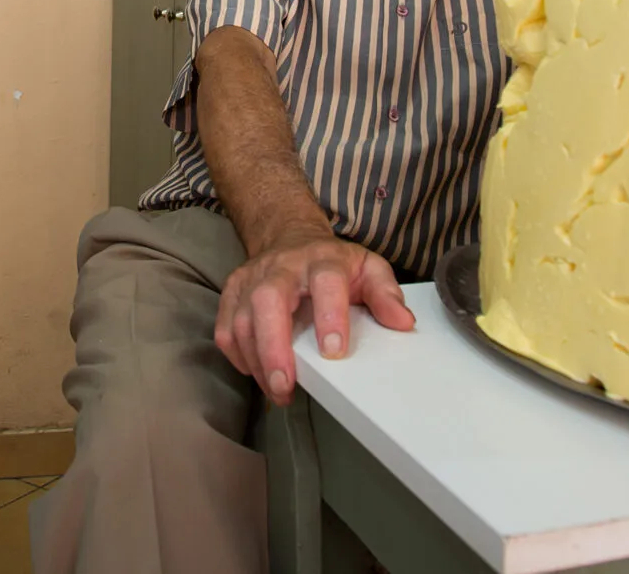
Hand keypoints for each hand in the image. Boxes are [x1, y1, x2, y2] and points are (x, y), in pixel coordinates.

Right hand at [214, 229, 415, 405]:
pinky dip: (238, 356)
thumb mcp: (368, 268)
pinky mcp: (233, 292)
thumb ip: (386, 294)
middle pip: (268, 299)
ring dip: (257, 360)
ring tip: (279, 390)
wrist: (291, 236)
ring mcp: (253, 277)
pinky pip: (226, 329)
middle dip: (274, 346)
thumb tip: (402, 323)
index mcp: (323, 259)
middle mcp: (283, 266)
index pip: (326, 281)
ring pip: (241, 319)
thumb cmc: (334, 263)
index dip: (330, 315)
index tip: (334, 352)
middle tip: (285, 384)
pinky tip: (257, 372)